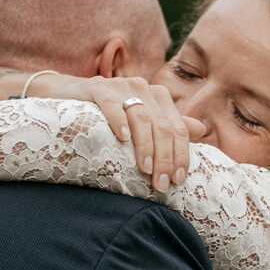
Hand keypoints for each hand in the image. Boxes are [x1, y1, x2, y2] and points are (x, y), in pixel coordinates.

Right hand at [40, 75, 204, 191]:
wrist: (67, 94)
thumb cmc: (108, 113)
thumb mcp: (141, 119)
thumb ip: (170, 124)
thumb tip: (202, 129)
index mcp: (158, 96)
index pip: (177, 127)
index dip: (181, 154)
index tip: (178, 180)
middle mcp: (142, 87)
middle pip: (162, 125)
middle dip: (164, 157)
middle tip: (160, 184)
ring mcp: (120, 85)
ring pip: (141, 117)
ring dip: (145, 146)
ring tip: (145, 169)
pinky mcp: (97, 87)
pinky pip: (111, 103)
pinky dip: (118, 121)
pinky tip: (122, 139)